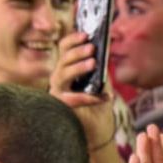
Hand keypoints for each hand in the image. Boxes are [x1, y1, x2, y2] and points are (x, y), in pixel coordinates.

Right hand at [50, 33, 116, 149]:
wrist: (98, 127)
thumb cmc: (98, 100)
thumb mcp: (102, 79)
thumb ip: (100, 66)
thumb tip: (105, 49)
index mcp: (68, 66)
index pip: (64, 48)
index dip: (72, 40)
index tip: (86, 35)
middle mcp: (59, 78)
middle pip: (62, 61)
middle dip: (76, 53)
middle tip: (92, 48)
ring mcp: (57, 92)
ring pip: (61, 76)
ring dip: (77, 68)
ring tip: (93, 64)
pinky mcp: (60, 106)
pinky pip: (72, 99)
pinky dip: (89, 97)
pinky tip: (105, 96)